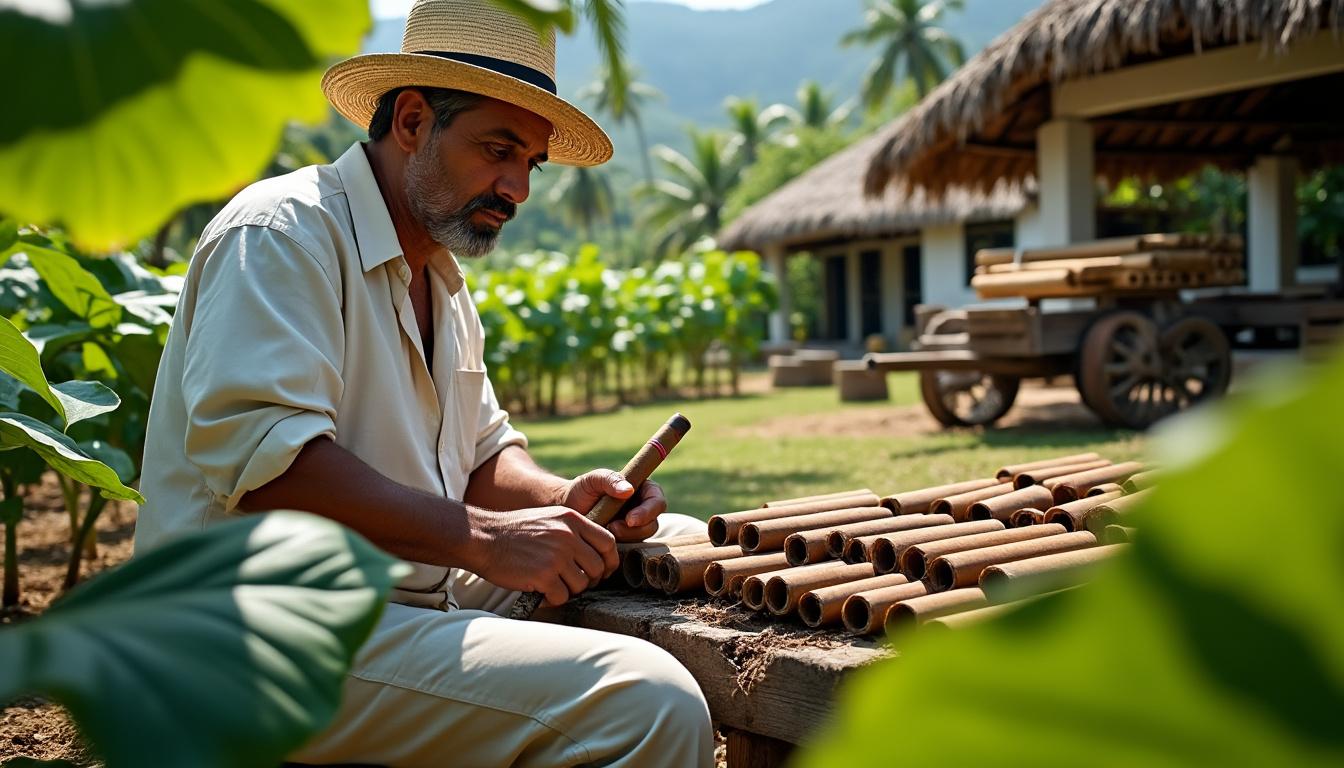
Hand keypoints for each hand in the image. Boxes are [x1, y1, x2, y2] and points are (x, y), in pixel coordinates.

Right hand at [465, 505, 617, 606]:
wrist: (484, 538)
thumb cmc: (516, 532)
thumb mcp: (550, 518)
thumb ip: (574, 530)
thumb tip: (598, 553)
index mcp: (572, 519)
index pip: (608, 542)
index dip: (609, 561)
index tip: (602, 571)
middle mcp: (568, 536)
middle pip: (598, 568)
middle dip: (589, 580)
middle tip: (572, 582)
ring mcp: (556, 556)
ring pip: (582, 585)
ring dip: (569, 590)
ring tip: (552, 584)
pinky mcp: (544, 575)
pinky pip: (562, 596)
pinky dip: (553, 599)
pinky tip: (542, 591)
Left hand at [560, 469, 667, 542]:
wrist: (568, 509)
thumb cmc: (582, 490)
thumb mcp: (594, 479)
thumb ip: (610, 479)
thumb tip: (629, 490)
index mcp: (642, 490)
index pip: (657, 501)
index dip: (648, 512)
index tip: (630, 519)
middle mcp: (643, 509)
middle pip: (653, 524)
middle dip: (635, 530)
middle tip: (613, 528)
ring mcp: (636, 527)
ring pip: (642, 538)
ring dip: (626, 538)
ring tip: (605, 530)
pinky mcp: (626, 541)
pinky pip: (630, 548)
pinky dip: (618, 546)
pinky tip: (603, 540)